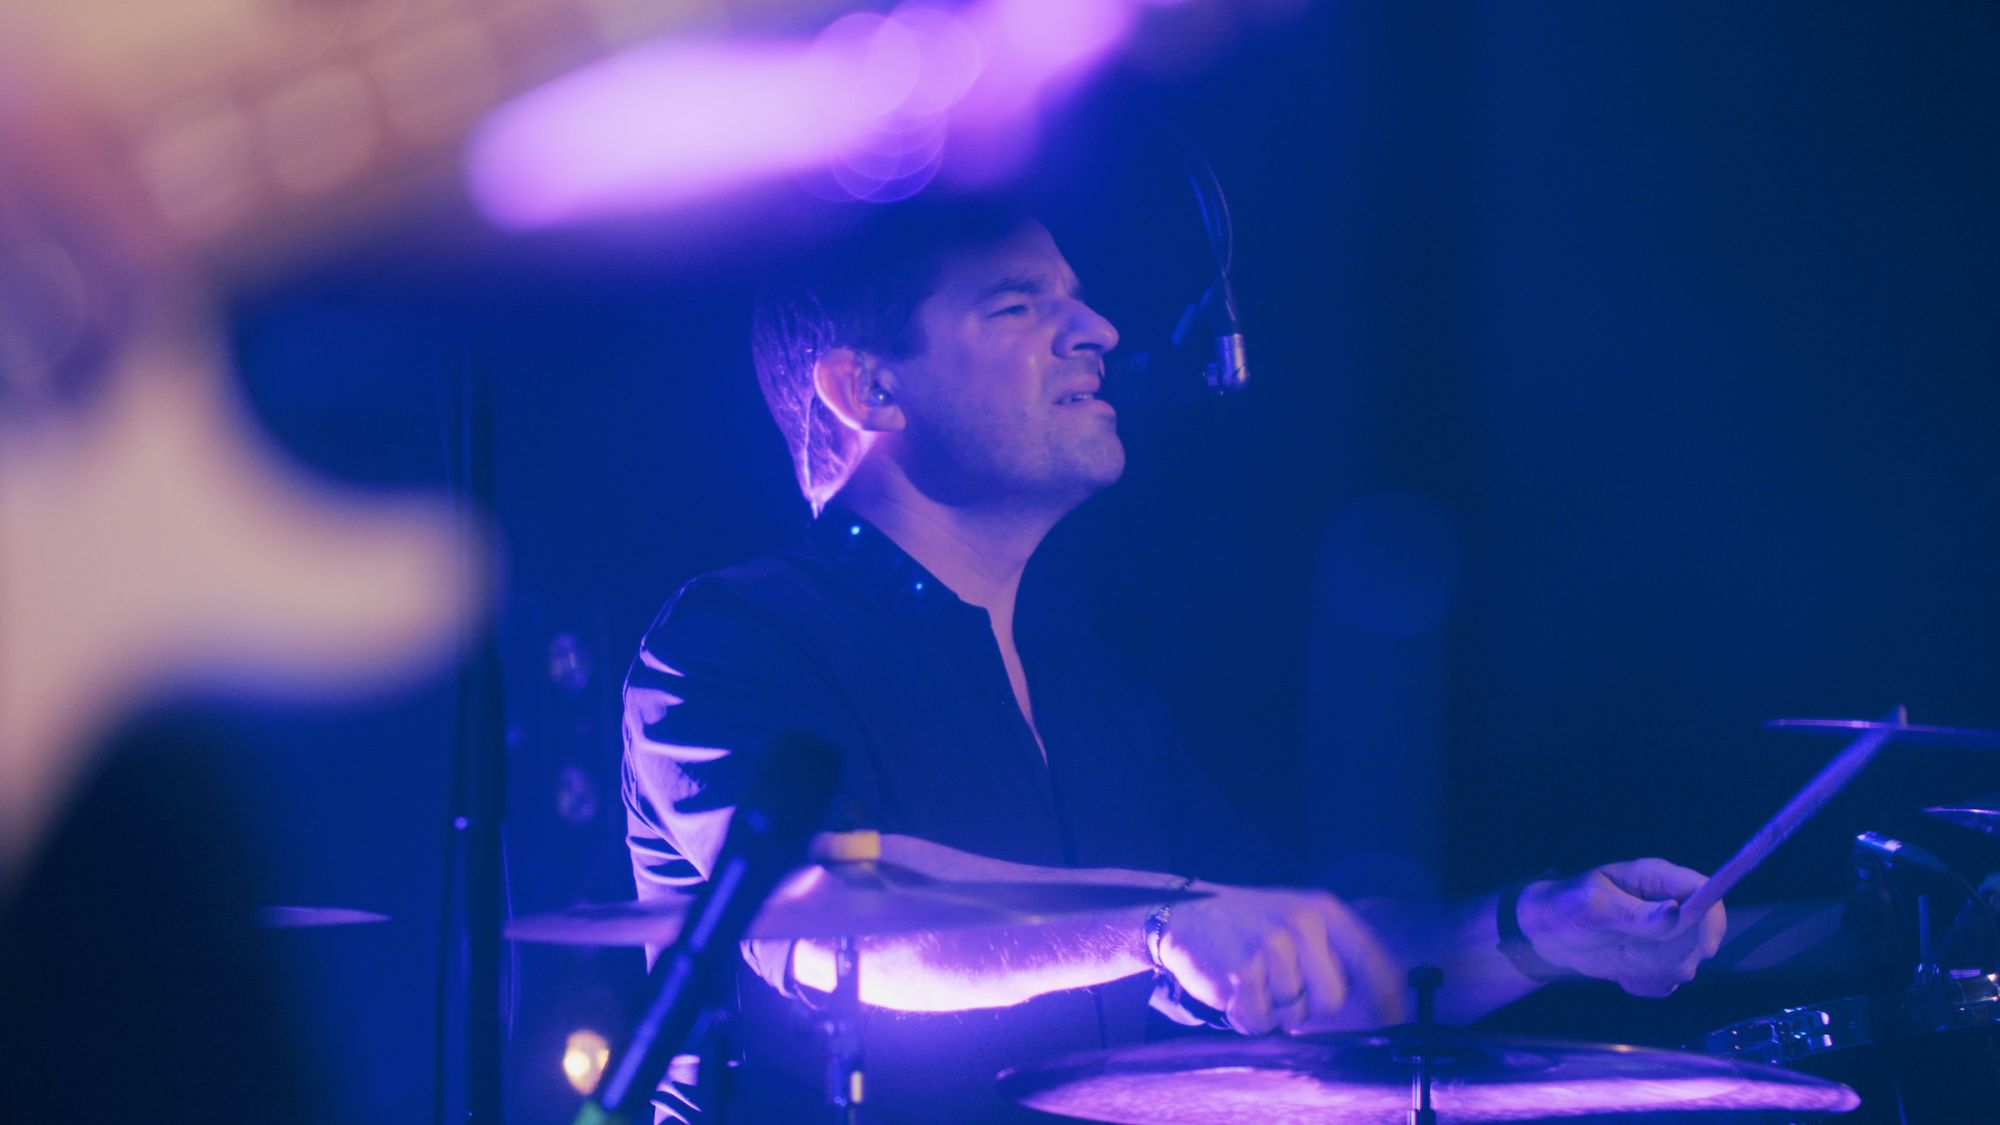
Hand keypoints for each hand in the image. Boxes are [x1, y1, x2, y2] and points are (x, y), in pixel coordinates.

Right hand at [1159, 883, 1407, 1035]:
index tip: (1397, 1023)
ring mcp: (1271, 947)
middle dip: (1308, 1006)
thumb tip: (1382, 999)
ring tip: (1254, 983)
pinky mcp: (1242, 973)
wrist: (1184, 916)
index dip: (1388, 999)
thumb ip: (1334, 949)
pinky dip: (1246, 1018)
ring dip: (1273, 1011)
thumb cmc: (1250, 924)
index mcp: (1323, 910)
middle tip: (1283, 988)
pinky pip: (1260, 1022)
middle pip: (1332, 999)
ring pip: (1294, 1015)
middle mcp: (1302, 925)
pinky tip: (1235, 992)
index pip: (1372, 962)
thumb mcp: (1297, 917)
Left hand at [1516, 859, 1725, 996]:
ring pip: (1687, 962)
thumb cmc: (1566, 906)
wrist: (1550, 932)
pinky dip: (1647, 983)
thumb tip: (1674, 913)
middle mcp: (1669, 903)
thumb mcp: (1593, 907)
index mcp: (1656, 878)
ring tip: (1621, 959)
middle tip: (1634, 953)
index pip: (1704, 891)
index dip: (1712, 920)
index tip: (1704, 948)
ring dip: (1654, 971)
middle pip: (1701, 935)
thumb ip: (1633, 913)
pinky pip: (1669, 980)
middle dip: (1673, 954)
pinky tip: (1622, 972)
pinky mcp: (1658, 957)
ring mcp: (1666, 932)